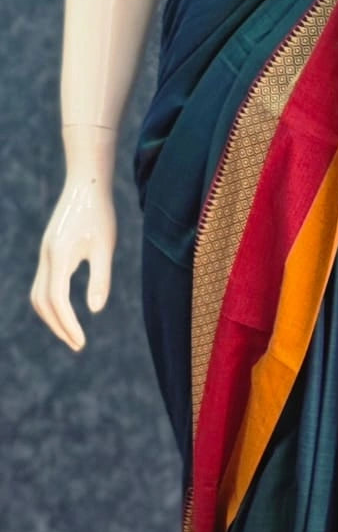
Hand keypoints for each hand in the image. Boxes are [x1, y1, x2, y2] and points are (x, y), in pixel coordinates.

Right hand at [30, 171, 115, 350]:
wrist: (86, 186)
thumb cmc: (100, 214)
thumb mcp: (105, 247)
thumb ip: (100, 278)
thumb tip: (95, 311)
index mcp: (59, 256)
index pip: (58, 300)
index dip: (68, 324)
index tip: (82, 342)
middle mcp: (46, 257)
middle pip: (42, 302)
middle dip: (58, 326)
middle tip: (78, 345)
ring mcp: (44, 255)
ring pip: (38, 295)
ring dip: (52, 317)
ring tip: (72, 333)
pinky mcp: (49, 253)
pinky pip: (43, 285)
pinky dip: (52, 303)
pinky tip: (68, 312)